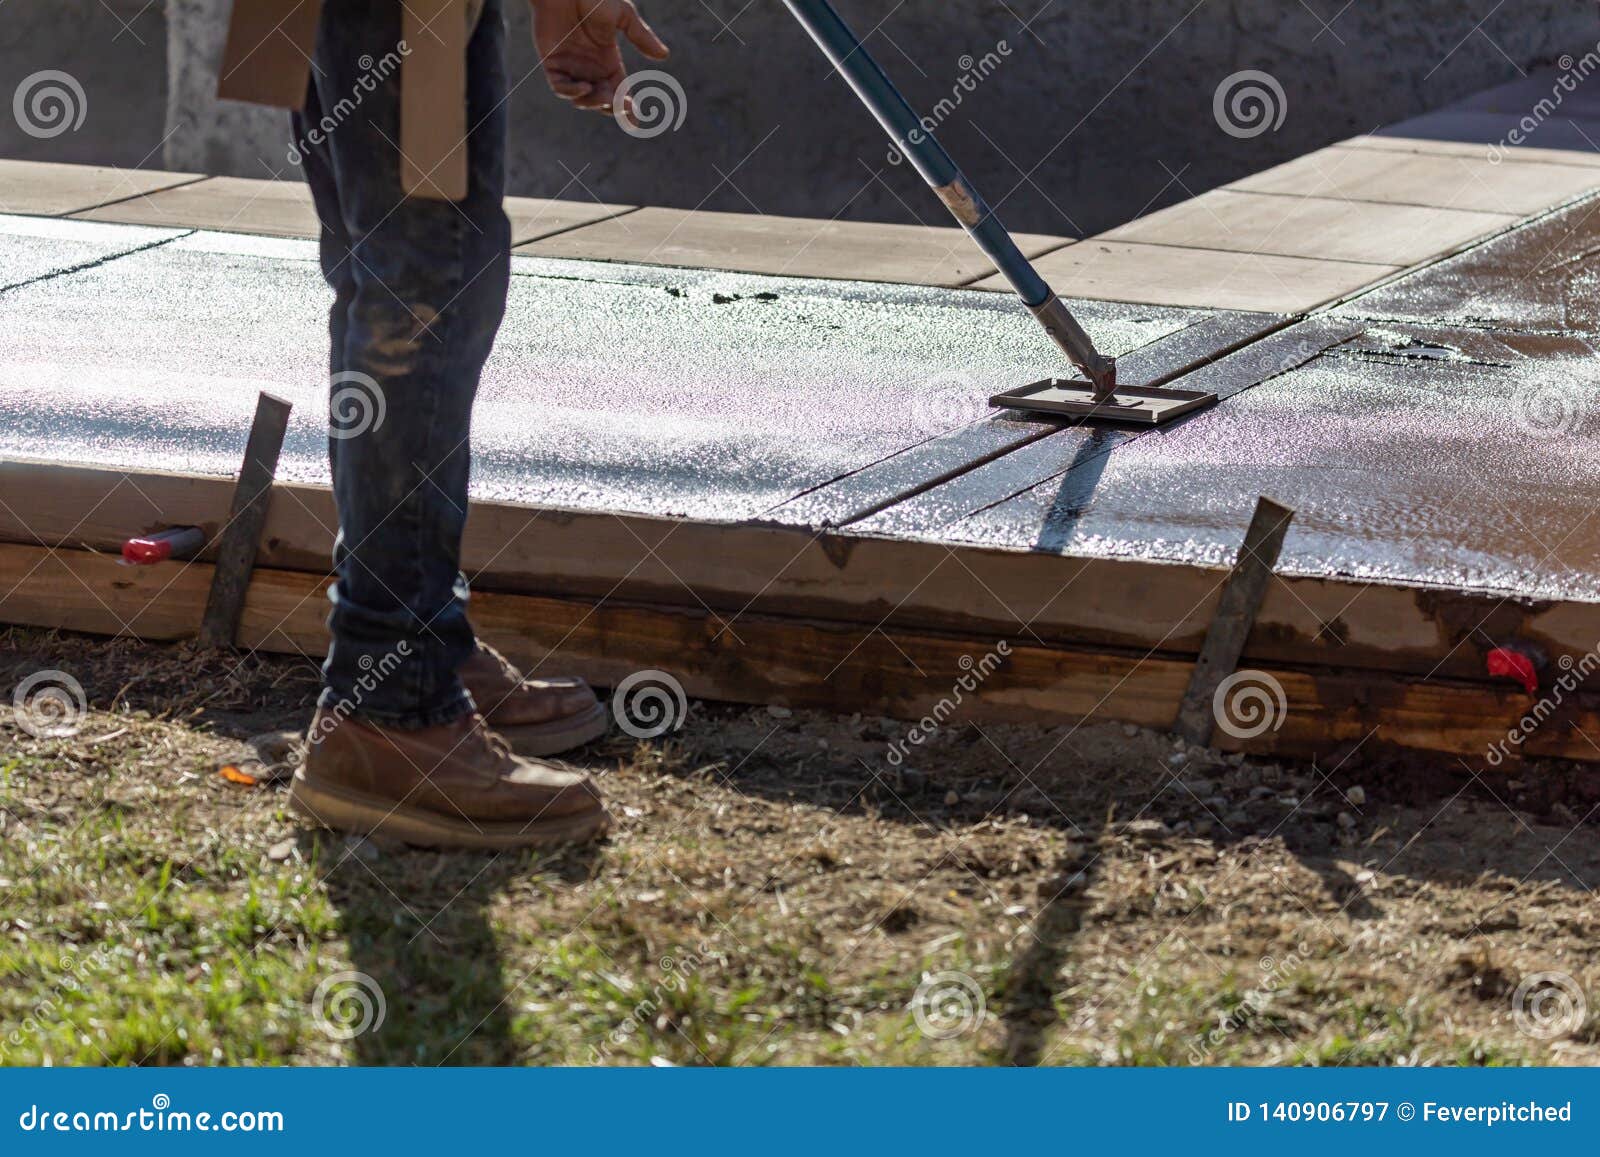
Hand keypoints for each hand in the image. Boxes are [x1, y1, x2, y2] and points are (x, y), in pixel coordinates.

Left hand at [531, 0, 669, 118]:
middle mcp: (590, 68)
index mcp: (608, 60)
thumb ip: (640, 36)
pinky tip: (585, 88)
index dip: (627, 107)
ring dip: (595, 103)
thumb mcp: (623, 15)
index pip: (619, 90)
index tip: (636, 119)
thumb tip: (663, 55)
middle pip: (603, 100)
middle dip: (613, 108)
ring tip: (605, 97)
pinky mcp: (552, 63)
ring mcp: (571, 67)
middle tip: (622, 106)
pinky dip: (572, 92)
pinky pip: (560, 87)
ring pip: (582, 98)